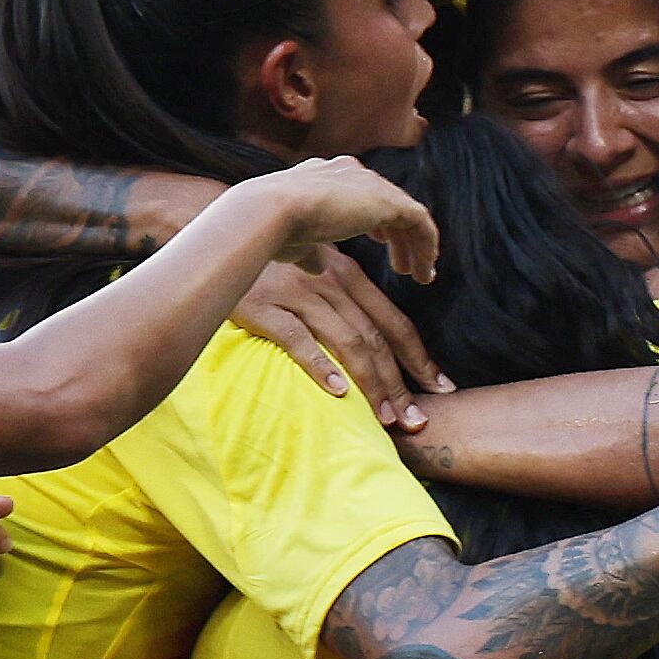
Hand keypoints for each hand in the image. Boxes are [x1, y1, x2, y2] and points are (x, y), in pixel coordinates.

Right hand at [236, 253, 449, 430]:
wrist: (218, 237)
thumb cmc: (266, 263)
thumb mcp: (312, 268)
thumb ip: (340, 296)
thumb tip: (368, 339)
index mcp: (345, 274)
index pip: (393, 321)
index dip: (419, 357)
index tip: (440, 387)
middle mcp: (329, 282)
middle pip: (376, 337)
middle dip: (400, 382)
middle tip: (416, 421)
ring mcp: (297, 293)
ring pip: (348, 341)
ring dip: (371, 383)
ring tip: (385, 418)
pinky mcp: (265, 306)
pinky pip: (299, 339)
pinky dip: (321, 366)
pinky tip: (338, 392)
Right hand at [258, 156, 439, 281]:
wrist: (271, 212)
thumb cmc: (273, 227)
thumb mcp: (294, 240)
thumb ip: (310, 250)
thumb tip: (317, 266)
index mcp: (326, 176)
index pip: (361, 194)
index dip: (374, 219)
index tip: (380, 241)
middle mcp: (350, 172)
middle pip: (386, 201)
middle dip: (398, 234)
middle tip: (404, 264)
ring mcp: (370, 183)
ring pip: (406, 212)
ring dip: (415, 245)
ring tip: (420, 274)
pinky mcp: (388, 200)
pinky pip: (419, 221)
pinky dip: (425, 247)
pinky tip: (424, 272)